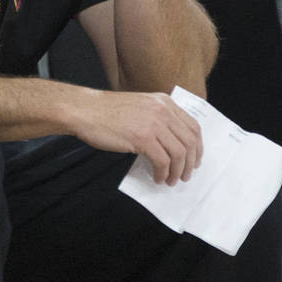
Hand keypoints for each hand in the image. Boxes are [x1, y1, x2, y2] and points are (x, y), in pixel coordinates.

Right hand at [74, 89, 202, 184]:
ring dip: (177, 171)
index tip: (193, 160)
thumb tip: (171, 143)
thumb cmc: (106, 111)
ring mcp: (153, 123)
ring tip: (170, 180)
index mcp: (164, 102)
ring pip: (179, 153)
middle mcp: (162, 110)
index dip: (197, 148)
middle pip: (189, 142)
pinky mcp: (142, 138)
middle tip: (184, 175)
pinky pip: (162, 161)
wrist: (84, 110)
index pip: (193, 127)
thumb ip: (157, 117)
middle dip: (190, 163)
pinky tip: (157, 177)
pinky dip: (163, 173)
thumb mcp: (139, 106)